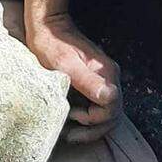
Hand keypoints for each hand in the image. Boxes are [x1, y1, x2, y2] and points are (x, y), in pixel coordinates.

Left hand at [25, 14, 123, 142]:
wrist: (47, 26)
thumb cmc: (51, 43)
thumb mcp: (65, 64)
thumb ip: (87, 81)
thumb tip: (110, 98)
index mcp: (106, 73)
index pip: (112, 109)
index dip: (94, 119)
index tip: (72, 116)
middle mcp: (110, 77)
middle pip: (113, 114)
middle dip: (93, 129)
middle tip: (69, 134)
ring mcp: (104, 79)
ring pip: (106, 112)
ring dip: (90, 126)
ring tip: (69, 130)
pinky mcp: (94, 81)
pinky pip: (97, 105)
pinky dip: (86, 117)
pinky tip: (70, 119)